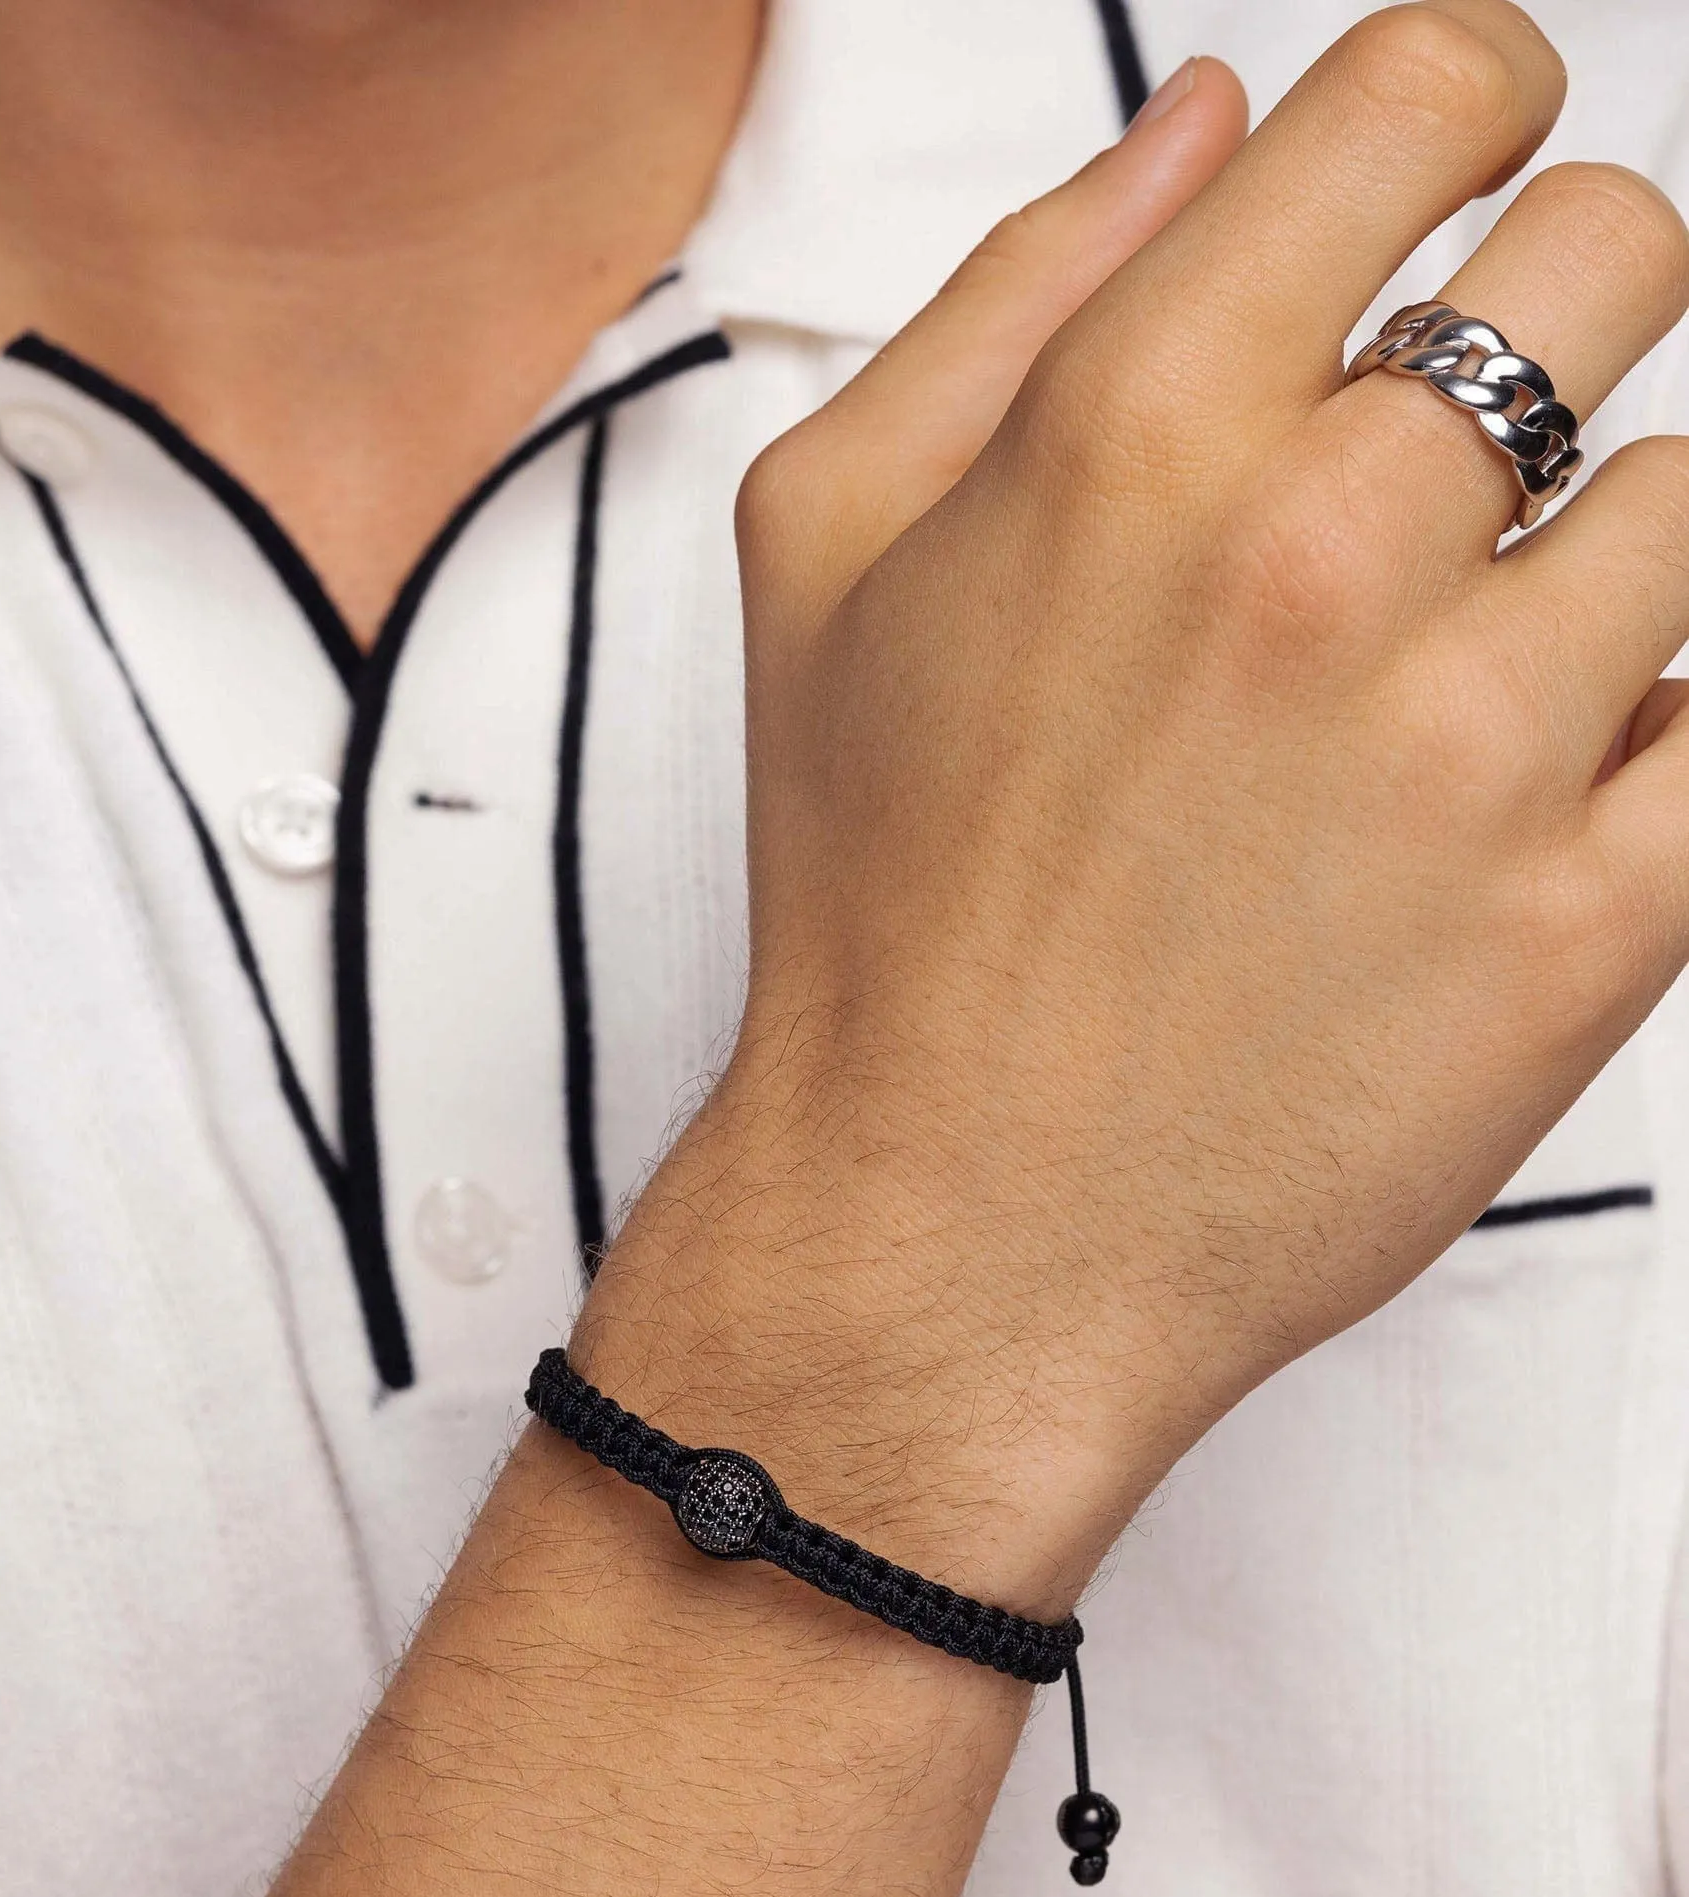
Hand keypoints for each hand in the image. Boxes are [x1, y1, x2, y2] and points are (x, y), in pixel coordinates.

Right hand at [591, 2, 1688, 1600]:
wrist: (949, 1244)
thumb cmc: (881, 913)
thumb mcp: (828, 558)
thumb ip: (1014, 293)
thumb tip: (1213, 114)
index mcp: (1130, 432)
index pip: (1423, 93)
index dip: (1469, 97)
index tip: (1469, 164)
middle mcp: (1318, 556)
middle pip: (1617, 251)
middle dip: (1553, 323)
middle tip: (1459, 468)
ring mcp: (1471, 748)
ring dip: (1592, 571)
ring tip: (1455, 694)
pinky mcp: (1586, 931)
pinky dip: (1662, 749)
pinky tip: (1540, 802)